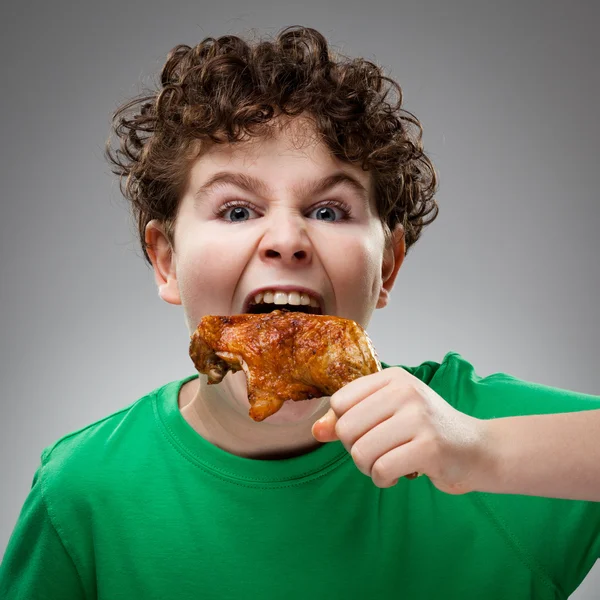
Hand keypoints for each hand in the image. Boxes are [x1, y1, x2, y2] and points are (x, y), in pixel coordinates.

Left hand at [311, 367, 488, 493]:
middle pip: (345, 428)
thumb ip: (349, 419)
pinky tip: (397, 475)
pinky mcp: (429, 446)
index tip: (367, 432)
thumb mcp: (387, 414)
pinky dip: (383, 479)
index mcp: (393, 378)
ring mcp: (419, 417)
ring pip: (360, 452)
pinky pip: (381, 469)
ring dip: (368, 468)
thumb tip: (316, 431)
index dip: (344, 425)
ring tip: (387, 464)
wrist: (478, 449)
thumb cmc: (426, 431)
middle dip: (354, 450)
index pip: (339, 402)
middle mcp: (405, 391)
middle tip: (377, 453)